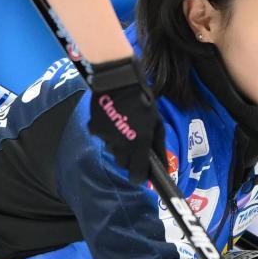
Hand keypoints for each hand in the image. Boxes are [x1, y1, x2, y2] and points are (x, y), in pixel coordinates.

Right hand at [87, 57, 164, 183]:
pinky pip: (102, 138)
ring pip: (112, 151)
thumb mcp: (157, 124)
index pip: (136, 173)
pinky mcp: (94, 129)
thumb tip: (163, 168)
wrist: (118, 81)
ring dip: (118, 145)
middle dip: (129, 159)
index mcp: (139, 144)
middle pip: (123, 164)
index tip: (141, 175)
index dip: (138, 176)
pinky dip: (107, 134)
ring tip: (124, 127)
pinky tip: (113, 120)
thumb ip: (159, 147)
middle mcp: (121, 145)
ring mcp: (105, 138)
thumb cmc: (144, 101)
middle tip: (134, 144)